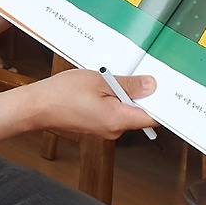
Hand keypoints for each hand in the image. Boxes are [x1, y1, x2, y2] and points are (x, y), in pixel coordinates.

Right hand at [27, 67, 155, 139]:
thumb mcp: (99, 80)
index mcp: (118, 119)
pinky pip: (114, 112)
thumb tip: (150, 86)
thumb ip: (127, 84)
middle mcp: (114, 130)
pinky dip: (113, 100)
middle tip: (134, 74)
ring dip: (123, 95)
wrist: (37, 107)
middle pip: (140, 113)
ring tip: (108, 80)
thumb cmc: (62, 94)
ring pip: (126, 111)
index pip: (153, 117)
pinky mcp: (97, 125)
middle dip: (140, 94)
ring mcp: (105, 129)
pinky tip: (101, 88)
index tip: (168, 91)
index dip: (163, 104)